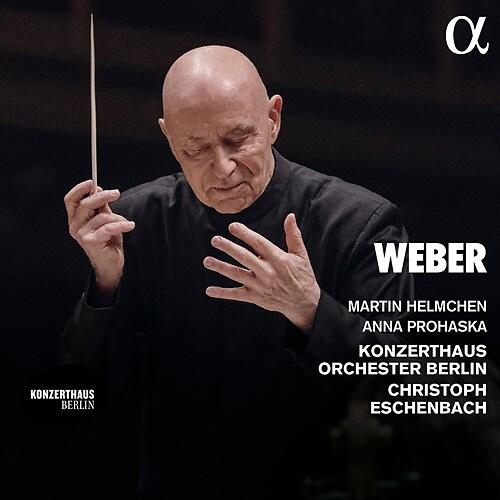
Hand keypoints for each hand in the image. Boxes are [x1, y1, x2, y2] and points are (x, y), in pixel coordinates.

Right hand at [64, 180, 134, 297]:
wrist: (112, 264)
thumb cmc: (109, 241)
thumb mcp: (106, 220)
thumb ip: (101, 207)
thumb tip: (99, 190)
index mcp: (75, 219)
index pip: (70, 200)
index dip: (79, 189)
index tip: (92, 182)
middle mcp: (74, 226)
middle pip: (85, 204)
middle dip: (102, 196)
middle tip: (116, 193)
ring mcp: (81, 235)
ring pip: (101, 217)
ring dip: (118, 218)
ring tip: (126, 223)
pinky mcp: (90, 242)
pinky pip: (108, 228)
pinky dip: (122, 225)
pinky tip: (130, 225)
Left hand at [204, 213, 320, 331]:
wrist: (303, 302)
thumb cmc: (302, 275)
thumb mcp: (301, 255)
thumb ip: (293, 235)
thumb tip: (290, 216)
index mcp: (278, 259)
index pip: (259, 244)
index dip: (245, 234)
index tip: (232, 226)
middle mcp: (267, 272)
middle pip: (244, 258)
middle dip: (228, 248)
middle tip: (215, 240)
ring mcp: (260, 286)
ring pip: (237, 275)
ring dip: (221, 268)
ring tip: (207, 261)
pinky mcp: (255, 297)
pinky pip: (236, 295)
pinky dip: (222, 293)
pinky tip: (209, 290)